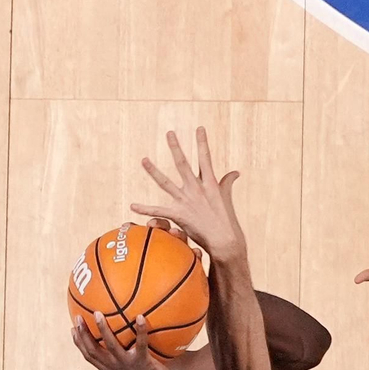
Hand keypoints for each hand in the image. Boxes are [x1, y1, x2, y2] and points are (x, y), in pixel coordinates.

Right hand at [71, 312, 180, 369]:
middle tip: (78, 318)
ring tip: (97, 314)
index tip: (73, 329)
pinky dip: (140, 330)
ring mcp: (128, 365)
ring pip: (110, 346)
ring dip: (102, 329)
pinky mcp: (143, 363)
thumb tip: (123, 350)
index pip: (89, 356)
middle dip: (83, 334)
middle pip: (93, 350)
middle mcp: (116, 368)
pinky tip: (140, 317)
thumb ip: (123, 365)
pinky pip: (141, 344)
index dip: (79, 342)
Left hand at [130, 128, 245, 264]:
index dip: (202, 142)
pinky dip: (145, 209)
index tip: (199, 128)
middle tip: (169, 133)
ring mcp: (186, 200)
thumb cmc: (227, 221)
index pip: (205, 158)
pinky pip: (158, 210)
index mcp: (209, 183)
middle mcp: (196, 188)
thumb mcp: (226, 198)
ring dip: (153, 171)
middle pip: (182, 163)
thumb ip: (228, 182)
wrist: (224, 241)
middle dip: (175, 147)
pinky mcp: (179, 214)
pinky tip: (133, 205)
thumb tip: (235, 172)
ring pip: (165, 182)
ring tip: (143, 160)